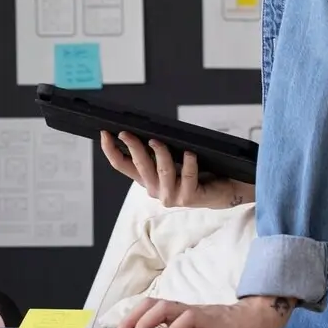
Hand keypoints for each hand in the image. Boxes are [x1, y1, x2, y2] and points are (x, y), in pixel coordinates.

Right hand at [100, 132, 252, 208]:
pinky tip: (191, 154)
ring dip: (160, 154)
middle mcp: (155, 189)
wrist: (222, 190)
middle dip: (132, 148)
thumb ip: (155, 150)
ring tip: (159, 141)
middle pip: (139, 166)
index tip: (105, 133)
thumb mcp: (170, 158)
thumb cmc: (195, 171)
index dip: (110, 150)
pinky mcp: (189, 198)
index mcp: (147, 179)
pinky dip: (189, 164)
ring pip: (162, 171)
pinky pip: (186, 177)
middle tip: (127, 132)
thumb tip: (144, 128)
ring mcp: (171, 196)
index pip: (122, 165)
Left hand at [114, 296, 292, 327]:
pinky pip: (185, 319)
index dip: (129, 321)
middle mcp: (181, 309)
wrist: (250, 322)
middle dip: (130, 321)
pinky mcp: (206, 318)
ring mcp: (193, 312)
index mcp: (176, 312)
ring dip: (144, 324)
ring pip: (161, 308)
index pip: (146, 308)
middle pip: (148, 304)